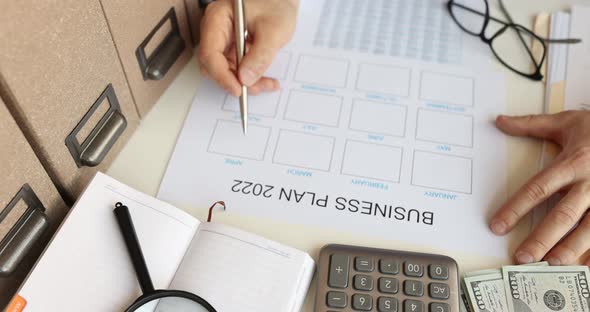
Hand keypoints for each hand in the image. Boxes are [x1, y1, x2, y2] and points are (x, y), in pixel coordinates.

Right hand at [198, 0, 298, 95]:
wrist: (283, 1)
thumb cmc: (277, 4)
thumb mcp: (274, 31)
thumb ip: (260, 56)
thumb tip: (246, 78)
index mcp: (218, 18)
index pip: (210, 53)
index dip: (221, 75)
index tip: (237, 89)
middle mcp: (216, 31)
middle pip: (214, 66)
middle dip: (234, 81)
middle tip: (256, 88)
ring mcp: (224, 41)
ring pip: (226, 72)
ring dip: (245, 83)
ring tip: (267, 84)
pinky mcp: (233, 50)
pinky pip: (236, 70)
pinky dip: (251, 78)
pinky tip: (266, 80)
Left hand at [490, 111, 589, 264]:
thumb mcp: (568, 121)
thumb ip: (532, 124)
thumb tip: (500, 121)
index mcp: (573, 162)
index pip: (538, 189)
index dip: (516, 208)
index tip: (497, 225)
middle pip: (563, 215)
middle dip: (542, 238)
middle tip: (522, 257)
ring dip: (571, 249)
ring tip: (552, 266)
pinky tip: (585, 267)